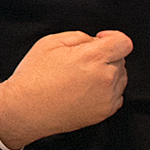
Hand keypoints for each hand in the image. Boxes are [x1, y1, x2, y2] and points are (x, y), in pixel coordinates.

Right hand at [0, 31, 133, 146]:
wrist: (25, 110)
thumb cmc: (34, 77)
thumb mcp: (50, 42)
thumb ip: (80, 36)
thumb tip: (95, 41)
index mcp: (92, 57)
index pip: (123, 43)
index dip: (113, 38)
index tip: (101, 41)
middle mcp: (104, 78)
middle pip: (121, 59)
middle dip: (106, 56)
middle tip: (81, 62)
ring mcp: (106, 97)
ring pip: (120, 78)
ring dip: (107, 73)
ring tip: (82, 78)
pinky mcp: (104, 112)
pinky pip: (117, 95)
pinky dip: (106, 91)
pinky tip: (86, 90)